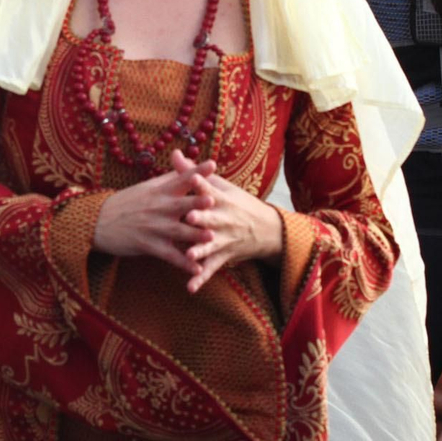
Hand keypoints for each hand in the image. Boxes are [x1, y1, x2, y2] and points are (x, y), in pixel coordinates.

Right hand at [92, 152, 216, 274]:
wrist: (98, 222)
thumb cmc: (127, 202)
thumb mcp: (147, 187)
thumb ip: (169, 178)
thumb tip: (185, 160)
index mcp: (160, 191)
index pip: (180, 178)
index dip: (197, 171)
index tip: (213, 164)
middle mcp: (158, 207)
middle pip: (180, 204)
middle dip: (196, 202)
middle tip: (212, 200)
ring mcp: (153, 227)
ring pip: (177, 231)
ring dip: (194, 235)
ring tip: (211, 237)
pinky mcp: (148, 245)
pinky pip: (169, 255)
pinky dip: (183, 263)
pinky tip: (197, 270)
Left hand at [181, 173, 283, 294]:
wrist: (267, 230)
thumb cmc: (238, 203)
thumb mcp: (221, 185)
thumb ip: (195, 172)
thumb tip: (174, 152)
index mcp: (223, 200)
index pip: (211, 191)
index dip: (203, 185)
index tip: (194, 179)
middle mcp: (225, 220)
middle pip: (212, 219)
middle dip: (201, 218)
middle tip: (189, 217)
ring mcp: (225, 240)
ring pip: (211, 246)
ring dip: (200, 250)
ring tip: (189, 255)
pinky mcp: (223, 256)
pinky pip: (210, 269)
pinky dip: (200, 279)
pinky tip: (189, 288)